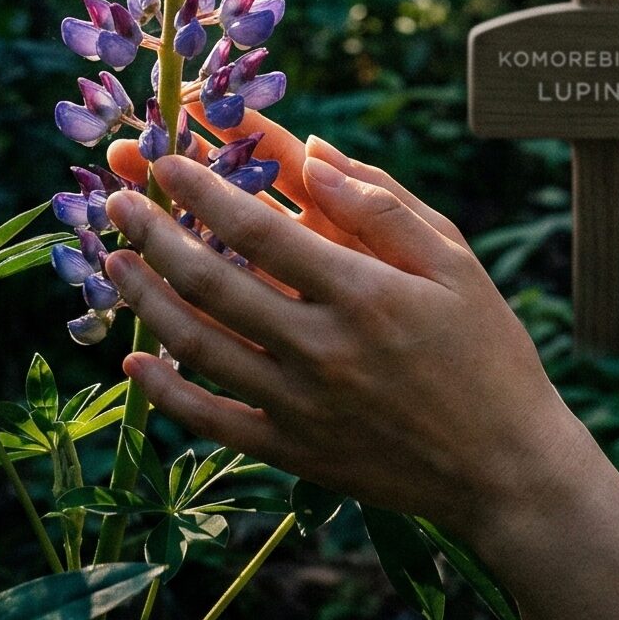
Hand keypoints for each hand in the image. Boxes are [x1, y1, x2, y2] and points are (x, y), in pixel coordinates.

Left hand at [101, 126, 589, 539]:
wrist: (504, 468)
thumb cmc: (487, 350)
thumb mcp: (454, 260)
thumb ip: (381, 203)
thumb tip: (312, 152)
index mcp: (362, 292)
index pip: (260, 226)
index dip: (203, 188)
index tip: (166, 156)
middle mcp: (321, 349)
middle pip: (211, 281)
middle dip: (154, 231)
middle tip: (117, 198)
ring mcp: (300, 406)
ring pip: (196, 346)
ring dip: (145, 298)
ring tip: (114, 260)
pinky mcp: (292, 453)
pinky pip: (210, 422)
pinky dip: (164, 392)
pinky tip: (133, 359)